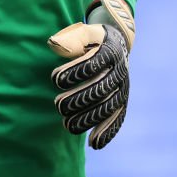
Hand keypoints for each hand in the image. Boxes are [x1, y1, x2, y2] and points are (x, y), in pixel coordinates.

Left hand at [48, 0, 134, 148]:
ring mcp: (123, 88)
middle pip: (100, 89)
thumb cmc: (93, 39)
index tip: (55, 78)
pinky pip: (118, 118)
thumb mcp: (83, 32)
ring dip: (89, 119)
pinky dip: (107, 132)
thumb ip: (70, 39)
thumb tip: (53, 45)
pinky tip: (94, 144)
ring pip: (108, 107)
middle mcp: (119, 71)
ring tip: (68, 126)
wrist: (117, 45)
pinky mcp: (122, 101)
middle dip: (79, 99)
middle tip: (58, 105)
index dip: (74, 72)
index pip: (93, 64)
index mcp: (109, 51)